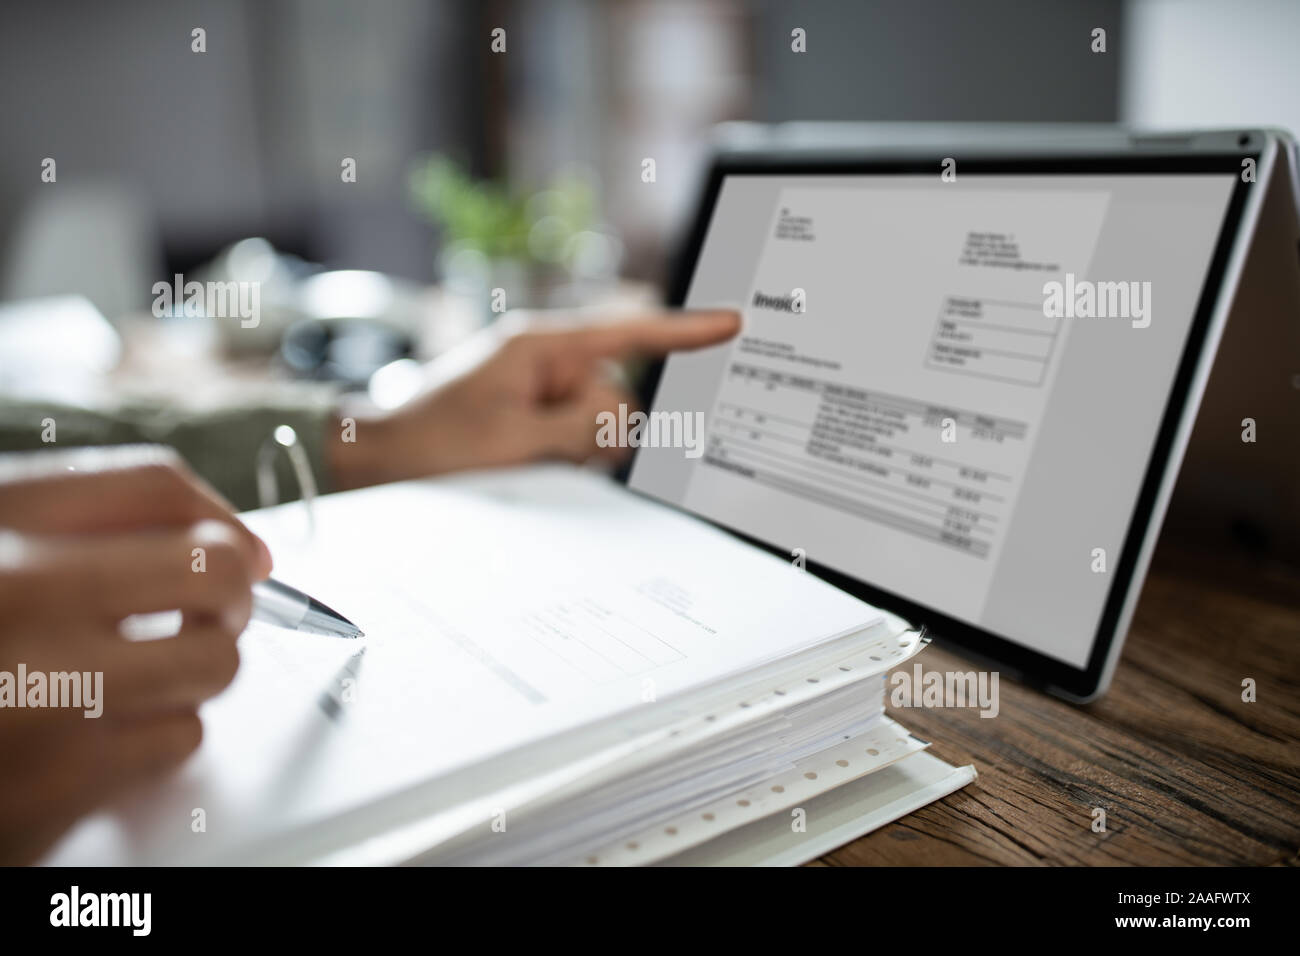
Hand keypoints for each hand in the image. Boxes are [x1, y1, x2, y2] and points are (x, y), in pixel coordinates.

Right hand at [0, 447, 270, 863]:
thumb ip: (71, 533)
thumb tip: (238, 550)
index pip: (154, 485)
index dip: (221, 517)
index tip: (245, 551)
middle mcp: (19, 594)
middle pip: (211, 569)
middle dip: (230, 596)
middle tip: (212, 616)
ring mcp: (41, 690)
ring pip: (213, 662)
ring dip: (197, 670)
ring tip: (149, 677)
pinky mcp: (57, 782)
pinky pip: (178, 739)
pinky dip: (158, 738)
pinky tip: (107, 734)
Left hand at [329, 308, 740, 487]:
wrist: (381, 456)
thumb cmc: (433, 440)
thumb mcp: (511, 440)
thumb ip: (579, 431)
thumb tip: (623, 422)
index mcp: (543, 345)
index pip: (629, 333)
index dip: (685, 332)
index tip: (733, 322)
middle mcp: (551, 361)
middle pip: (618, 397)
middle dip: (595, 432)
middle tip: (539, 448)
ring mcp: (547, 389)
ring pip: (604, 426)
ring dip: (577, 450)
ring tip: (519, 454)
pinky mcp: (542, 415)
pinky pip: (584, 439)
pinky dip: (569, 456)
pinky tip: (527, 460)